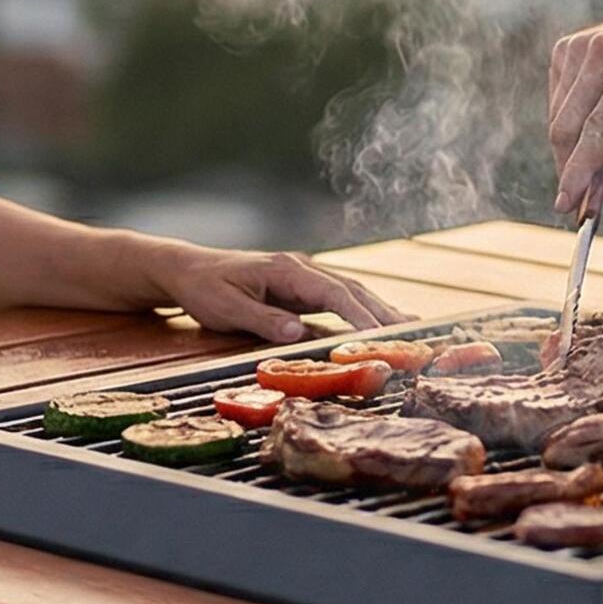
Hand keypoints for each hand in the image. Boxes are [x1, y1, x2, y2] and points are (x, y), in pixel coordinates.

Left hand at [148, 247, 404, 345]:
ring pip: (351, 292)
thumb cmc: (204, 288)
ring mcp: (304, 277)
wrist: (187, 269)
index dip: (361, 315)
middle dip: (384, 311)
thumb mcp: (226, 308)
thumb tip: (298, 333)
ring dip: (380, 311)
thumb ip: (263, 320)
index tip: (384, 334)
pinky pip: (339, 300)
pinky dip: (363, 312)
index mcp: (287, 270)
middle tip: (415, 334)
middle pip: (353, 289)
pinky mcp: (301, 288)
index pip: (334, 293)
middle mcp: (302, 269)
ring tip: (411, 330)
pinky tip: (381, 324)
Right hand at [547, 0, 602, 217]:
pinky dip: (572, 129)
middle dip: (571, 171)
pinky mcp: (566, 49)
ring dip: (574, 153)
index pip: (599, 128)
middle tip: (586, 204)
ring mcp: (580, 46)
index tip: (566, 203)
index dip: (580, 170)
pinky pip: (558, 104)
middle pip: (569, 127)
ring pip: (558, 119)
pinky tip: (602, 134)